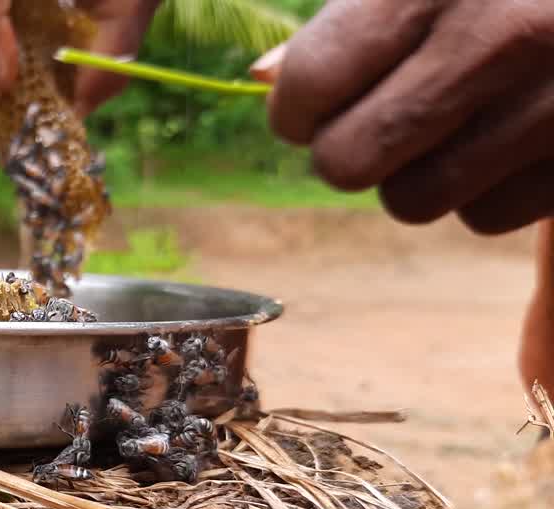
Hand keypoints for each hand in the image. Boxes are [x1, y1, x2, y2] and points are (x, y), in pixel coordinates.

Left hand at [263, 0, 553, 234]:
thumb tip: (266, 77)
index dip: (295, 108)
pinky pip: (486, 218)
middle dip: (349, 149)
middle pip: (348, 161)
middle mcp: (500, 38)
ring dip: (415, 176)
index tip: (312, 102)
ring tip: (453, 123)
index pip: (309, 86)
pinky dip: (484, 190)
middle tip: (379, 120)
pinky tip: (513, 137)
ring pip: (413, 201)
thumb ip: (353, 17)